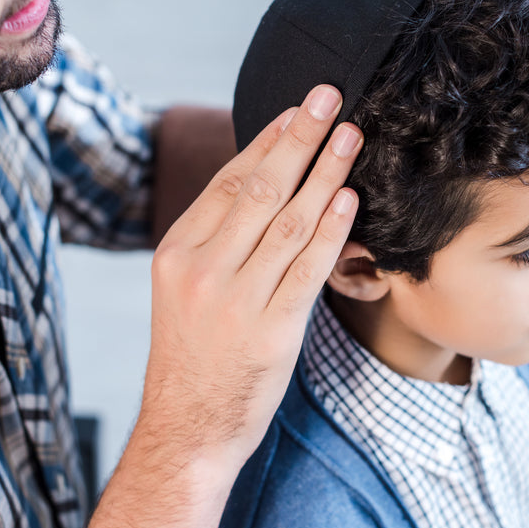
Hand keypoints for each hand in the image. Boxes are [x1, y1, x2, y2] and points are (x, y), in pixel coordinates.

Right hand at [142, 85, 361, 469]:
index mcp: (177, 254)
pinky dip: (330, 229)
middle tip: (330, 97)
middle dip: (299, 137)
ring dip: (325, 174)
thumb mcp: (186, 293)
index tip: (296, 110)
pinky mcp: (270, 330)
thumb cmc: (194, 359)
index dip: (267, 141)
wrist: (187, 430)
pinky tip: (349, 199)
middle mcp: (201, 270)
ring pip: (287, 221)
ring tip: (351, 137)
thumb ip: (218, 245)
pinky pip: (306, 268)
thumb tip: (264, 192)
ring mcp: (234, 300)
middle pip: (258, 188)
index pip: (226, 181)